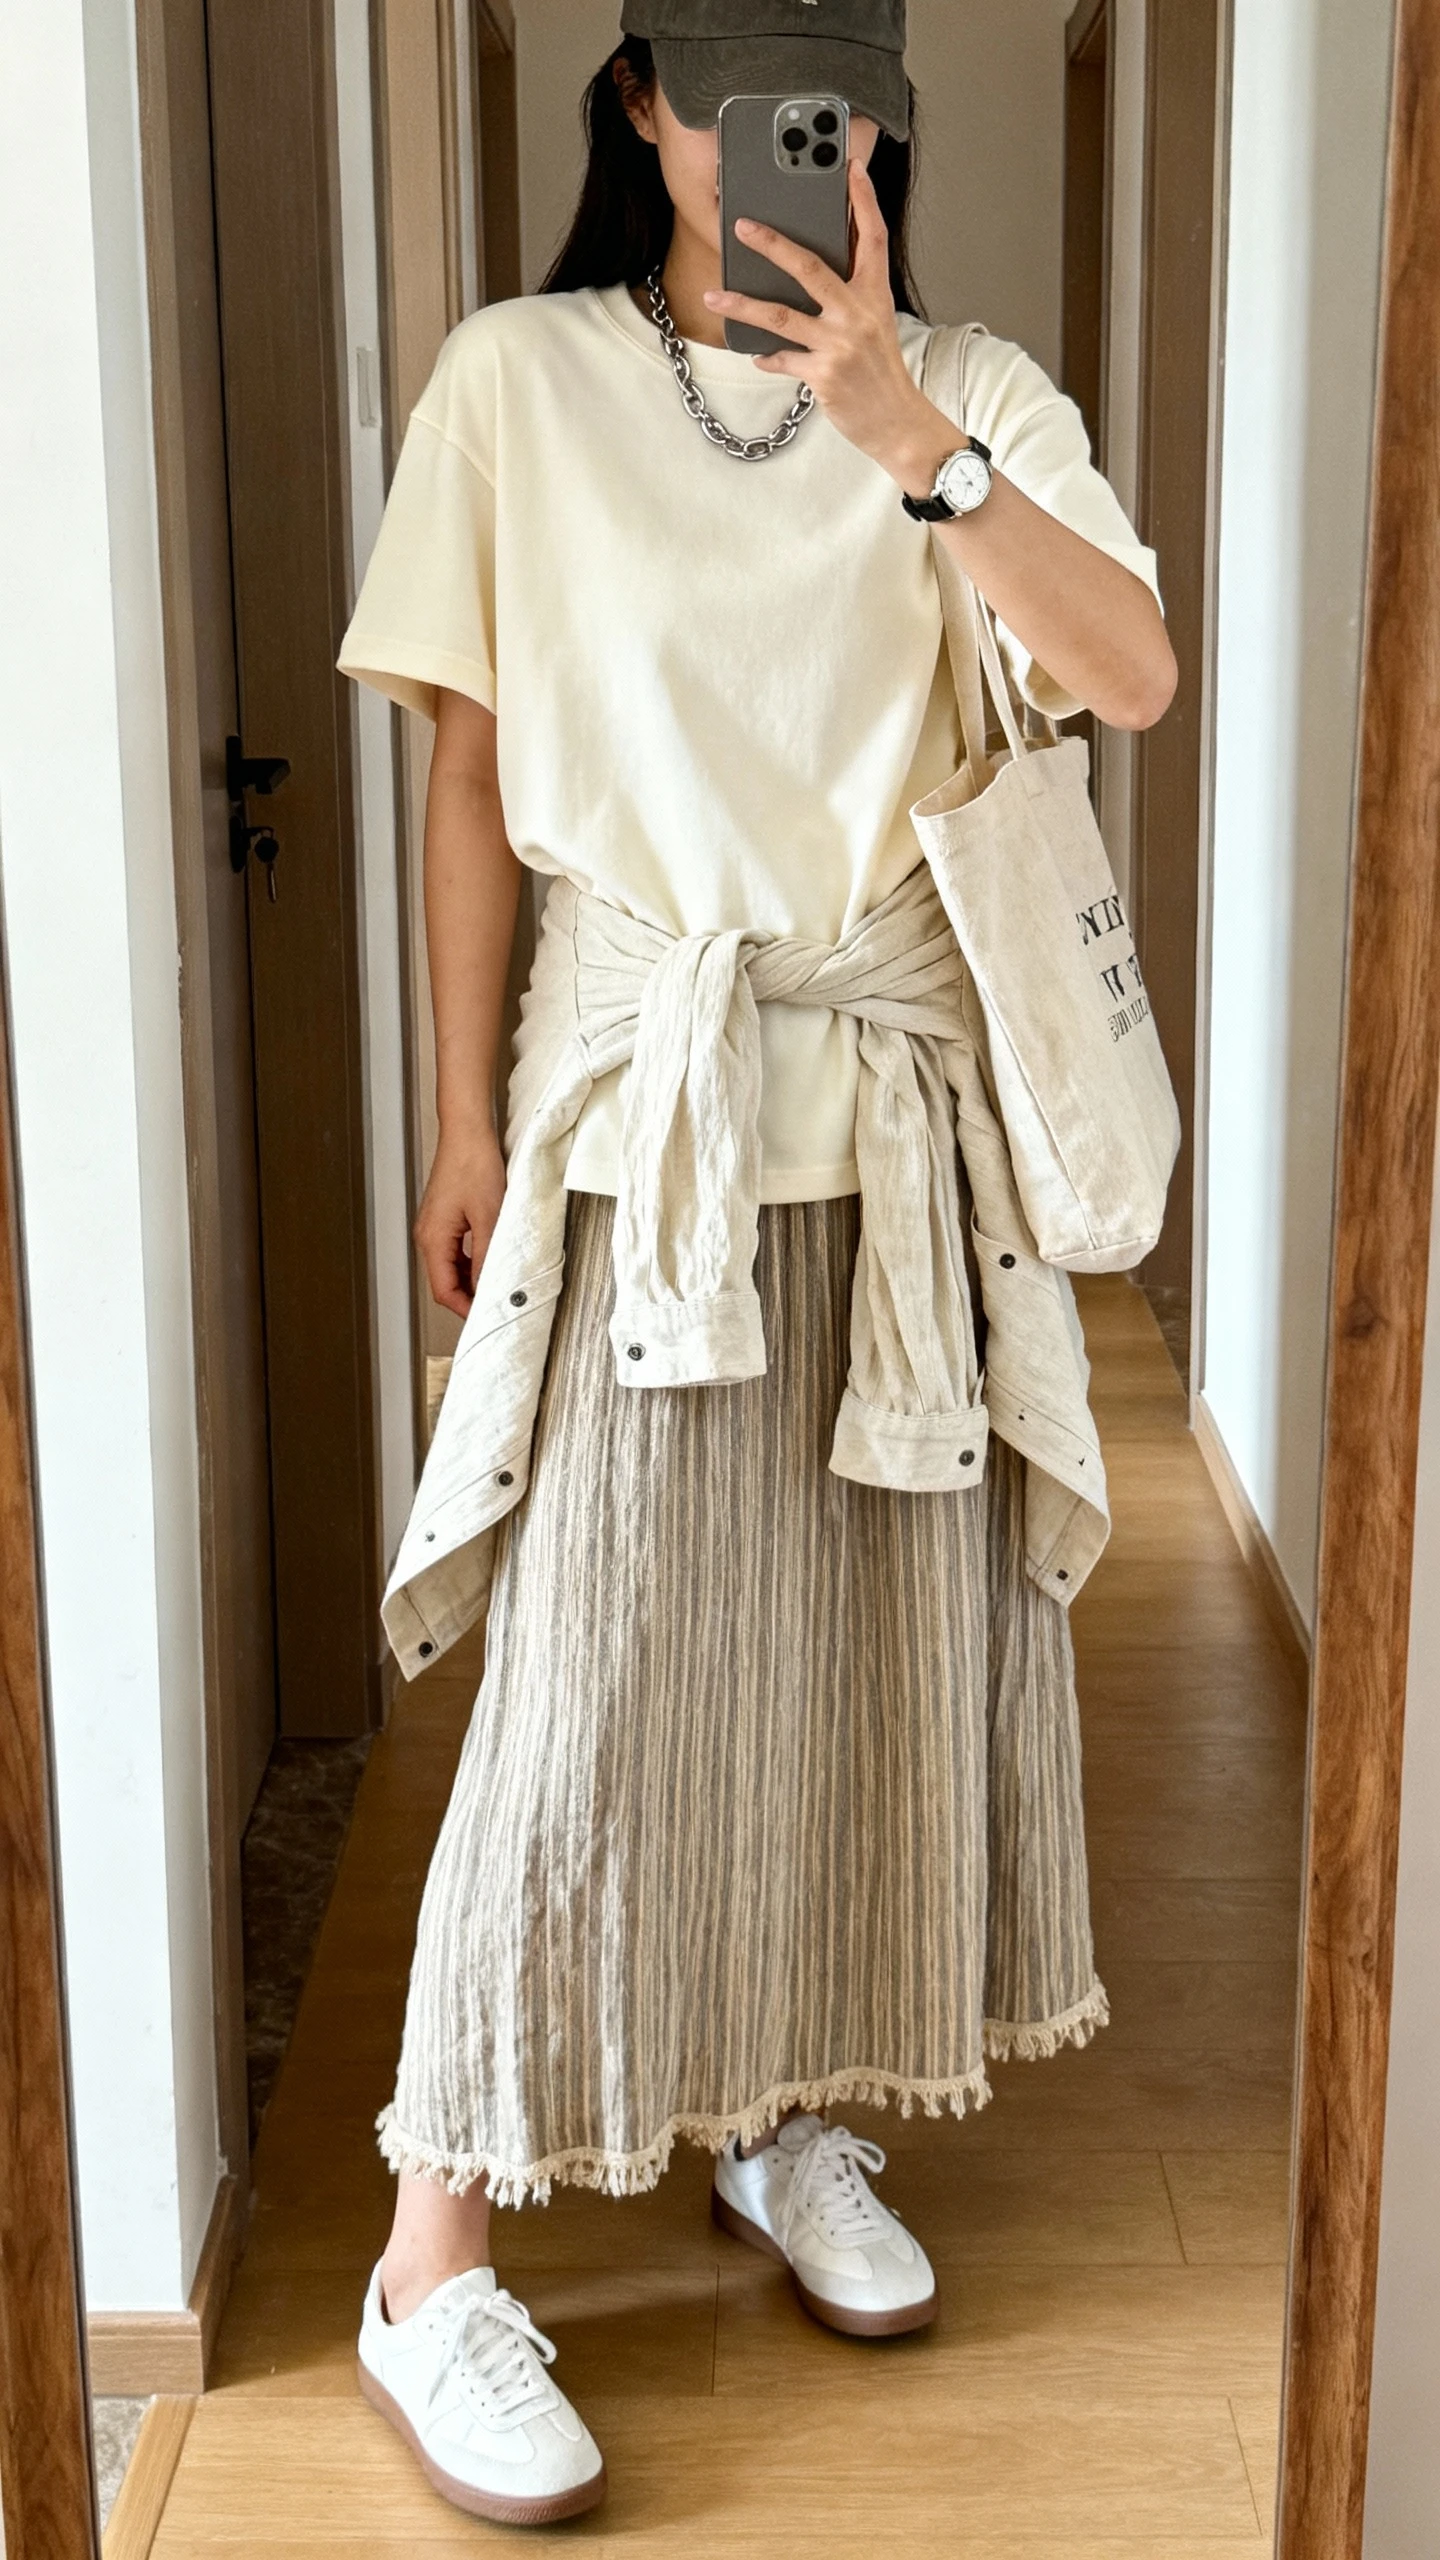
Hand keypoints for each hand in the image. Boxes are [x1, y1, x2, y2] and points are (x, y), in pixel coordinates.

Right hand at [414, 1121, 506, 1317]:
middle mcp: (428, 1235)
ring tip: (497, 1286)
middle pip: (445, 1282)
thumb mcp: (490, 1216)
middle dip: (469, 1298)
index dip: (465, 1309)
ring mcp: (434, 1227)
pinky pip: (455, 1252)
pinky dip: (471, 1263)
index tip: (488, 1318)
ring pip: (450, 1268)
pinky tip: (490, 1262)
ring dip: (472, 1280)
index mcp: (433, 1239)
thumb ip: (487, 1257)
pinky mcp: (444, 1218)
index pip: (443, 1291)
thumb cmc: (474, 1164)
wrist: (467, 1132)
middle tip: (497, 1307)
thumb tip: (489, 1288)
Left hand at [703, 159, 962, 496]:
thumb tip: (812, 267)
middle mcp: (857, 313)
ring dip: (742, 305)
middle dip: (773, 244)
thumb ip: (851, 292)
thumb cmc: (881, 371)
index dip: (863, 200)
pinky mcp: (823, 373)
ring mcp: (839, 344)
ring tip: (714, 297)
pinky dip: (767, 356)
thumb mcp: (876, 322)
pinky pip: (783, 359)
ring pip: (781, 315)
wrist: (896, 421)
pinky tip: (756, 353)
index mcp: (875, 294)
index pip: (872, 236)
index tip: (850, 167)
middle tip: (743, 226)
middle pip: (809, 267)